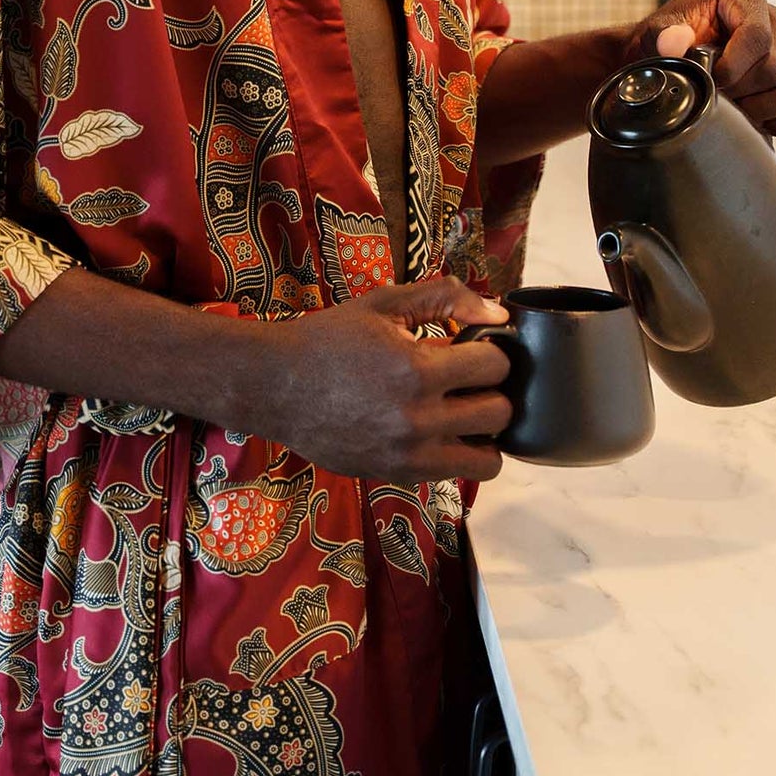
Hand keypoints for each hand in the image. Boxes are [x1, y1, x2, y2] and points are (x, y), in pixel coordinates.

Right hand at [255, 276, 514, 484]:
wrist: (276, 385)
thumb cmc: (330, 338)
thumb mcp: (385, 304)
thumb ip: (445, 299)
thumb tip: (499, 314)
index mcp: (416, 370)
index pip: (495, 366)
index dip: (491, 351)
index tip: (474, 348)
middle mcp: (417, 420)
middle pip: (500, 414)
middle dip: (492, 390)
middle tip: (470, 380)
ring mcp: (407, 455)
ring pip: (488, 460)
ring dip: (484, 433)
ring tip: (462, 412)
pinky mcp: (395, 476)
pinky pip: (454, 474)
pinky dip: (456, 453)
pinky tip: (437, 430)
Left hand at [630, 0, 775, 138]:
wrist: (666, 63)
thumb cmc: (663, 42)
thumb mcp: (653, 32)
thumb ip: (661, 35)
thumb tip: (675, 43)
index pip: (756, 35)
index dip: (733, 66)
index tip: (711, 80)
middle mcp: (774, 21)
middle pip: (772, 68)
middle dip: (738, 90)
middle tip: (711, 94)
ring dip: (761, 110)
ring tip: (731, 109)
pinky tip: (762, 125)